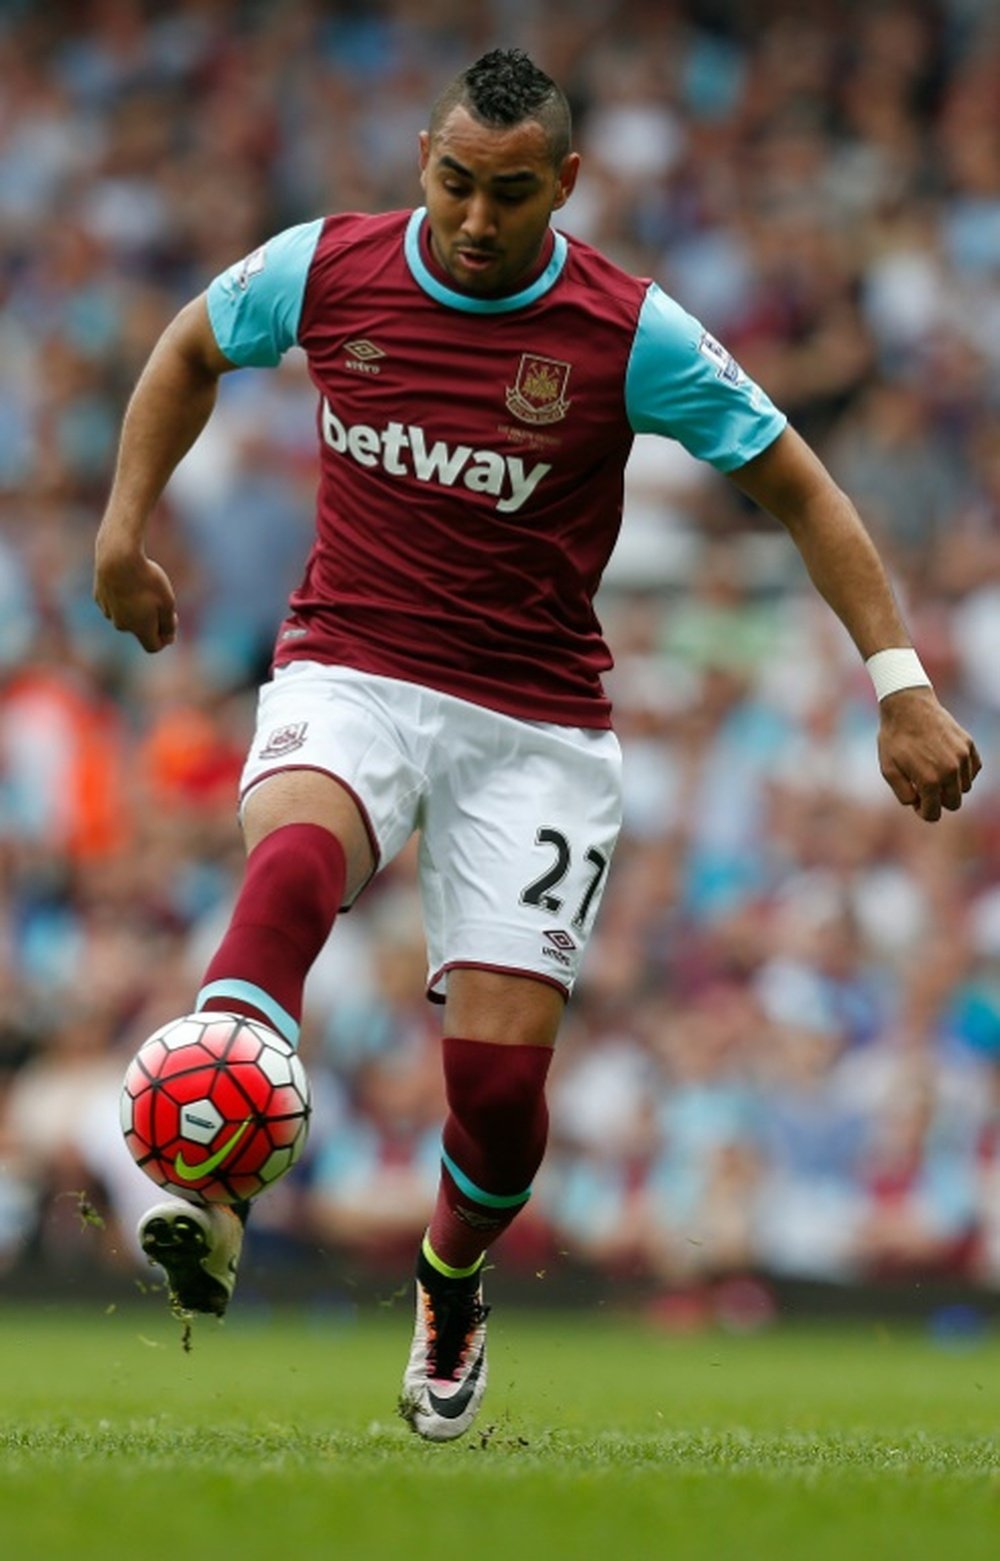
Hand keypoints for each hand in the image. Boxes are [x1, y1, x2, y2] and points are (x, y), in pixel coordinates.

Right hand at [94, 545, 177, 652]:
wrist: (117, 558)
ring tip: (142, 585)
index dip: (165, 638)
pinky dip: (123, 596)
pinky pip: (115, 602)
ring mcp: (108, 611)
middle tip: (160, 598)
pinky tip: (127, 579)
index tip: (171, 621)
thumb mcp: (167, 602)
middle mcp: (121, 625)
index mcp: (140, 629)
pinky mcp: (99, 597)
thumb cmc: (147, 580)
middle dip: (152, 620)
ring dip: (136, 607)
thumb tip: (168, 639)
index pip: (153, 647)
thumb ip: (169, 625)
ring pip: (126, 615)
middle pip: (140, 630)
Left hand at [877, 687, 980, 821]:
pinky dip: (963, 772)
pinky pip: (973, 770)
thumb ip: (904, 794)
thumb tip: (918, 803)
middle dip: (938, 801)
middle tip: (924, 787)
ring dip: (951, 785)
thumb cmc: (894, 739)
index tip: (917, 801)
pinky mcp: (968, 745)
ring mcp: (962, 757)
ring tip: (934, 771)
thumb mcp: (888, 770)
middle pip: (953, 803)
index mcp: (929, 780)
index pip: (934, 814)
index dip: (923, 811)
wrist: (908, 705)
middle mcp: (950, 771)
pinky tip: (947, 762)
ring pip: (965, 788)